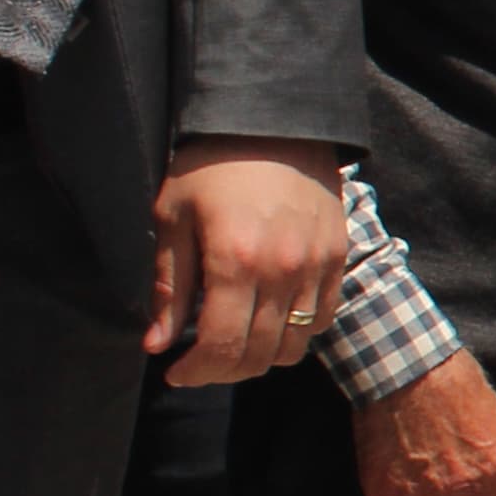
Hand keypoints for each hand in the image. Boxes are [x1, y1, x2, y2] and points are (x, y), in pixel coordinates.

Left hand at [149, 140, 347, 382]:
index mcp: (235, 260)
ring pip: (294, 345)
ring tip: (235, 344)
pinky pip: (322, 318)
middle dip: (223, 372)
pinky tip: (268, 319)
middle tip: (200, 364)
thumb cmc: (210, 166)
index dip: (196, 372)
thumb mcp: (173, 219)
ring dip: (260, 357)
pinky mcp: (339, 258)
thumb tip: (157, 345)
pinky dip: (294, 332)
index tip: (175, 372)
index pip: (222, 345)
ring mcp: (317, 266)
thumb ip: (168, 287)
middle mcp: (282, 270)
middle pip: (258, 354)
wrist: (274, 123)